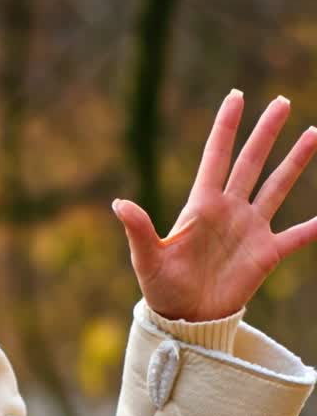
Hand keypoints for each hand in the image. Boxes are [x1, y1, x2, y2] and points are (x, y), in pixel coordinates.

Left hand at [112, 90, 316, 320]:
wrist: (185, 318)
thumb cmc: (162, 288)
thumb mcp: (148, 258)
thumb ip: (139, 230)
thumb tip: (119, 204)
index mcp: (201, 207)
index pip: (216, 157)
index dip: (225, 128)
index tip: (236, 97)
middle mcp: (229, 211)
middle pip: (251, 163)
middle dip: (265, 133)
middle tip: (281, 102)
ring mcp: (250, 230)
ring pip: (277, 187)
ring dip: (295, 161)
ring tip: (314, 132)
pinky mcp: (266, 253)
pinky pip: (298, 235)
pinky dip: (315, 226)